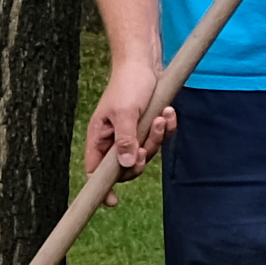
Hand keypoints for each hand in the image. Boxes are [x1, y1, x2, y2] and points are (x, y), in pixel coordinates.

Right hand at [84, 50, 176, 181]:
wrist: (144, 62)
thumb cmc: (129, 84)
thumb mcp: (125, 112)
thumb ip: (125, 139)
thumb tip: (125, 166)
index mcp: (100, 137)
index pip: (96, 170)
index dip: (102, 188)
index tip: (112, 202)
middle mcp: (114, 139)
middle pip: (127, 166)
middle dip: (141, 157)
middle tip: (147, 146)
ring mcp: (132, 133)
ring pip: (146, 152)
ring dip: (157, 137)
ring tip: (162, 117)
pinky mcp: (148, 126)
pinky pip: (159, 139)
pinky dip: (167, 128)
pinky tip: (169, 113)